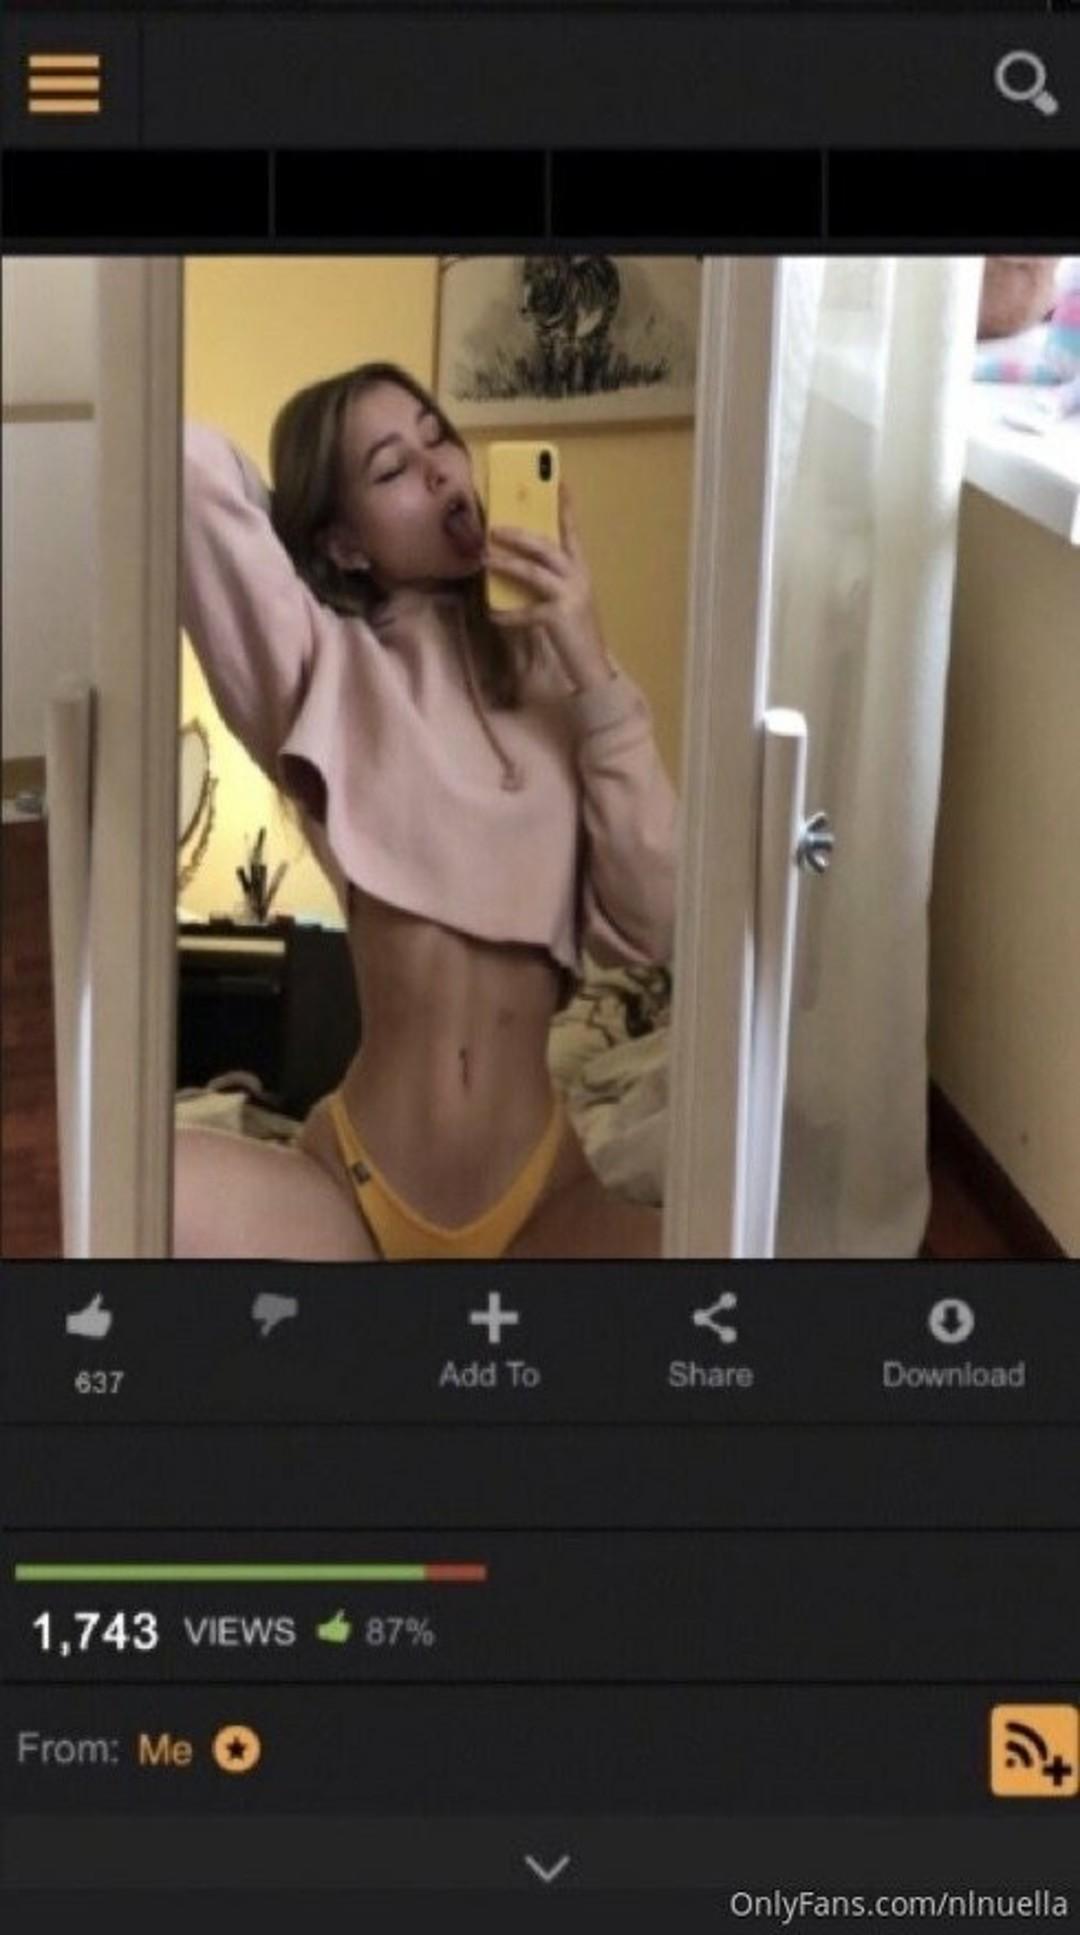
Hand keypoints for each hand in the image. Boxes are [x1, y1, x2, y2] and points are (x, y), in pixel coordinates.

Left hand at [482, 482, 614, 690]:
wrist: (594, 668)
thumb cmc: (576, 634)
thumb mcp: (568, 601)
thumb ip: (551, 583)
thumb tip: (518, 568)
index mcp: (581, 571)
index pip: (572, 532)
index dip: (565, 506)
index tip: (558, 480)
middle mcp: (578, 578)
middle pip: (547, 546)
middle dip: (519, 535)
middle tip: (494, 528)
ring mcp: (570, 596)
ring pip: (533, 571)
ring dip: (507, 564)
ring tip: (485, 560)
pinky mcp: (559, 617)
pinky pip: (526, 611)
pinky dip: (508, 613)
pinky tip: (493, 614)